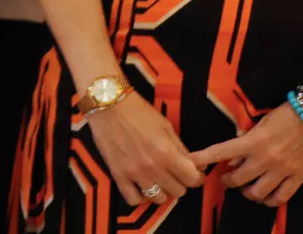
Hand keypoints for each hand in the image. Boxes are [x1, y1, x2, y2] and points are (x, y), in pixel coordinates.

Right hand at [86, 90, 203, 206]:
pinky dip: (141, 197)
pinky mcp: (117, 174)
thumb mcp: (165, 126)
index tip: (191, 172)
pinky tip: (141, 187)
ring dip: (162, 190)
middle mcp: (152, 167)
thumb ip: (180, 148)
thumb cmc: (138, 111)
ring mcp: (134, 173)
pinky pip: (133, 200)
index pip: (192, 179)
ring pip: (158, 199)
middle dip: (180, 182)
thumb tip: (192, 165)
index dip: (195, 176)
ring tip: (157, 179)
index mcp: (167, 153)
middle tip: (173, 173)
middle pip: (178, 192)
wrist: (107, 103)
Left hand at [190, 101, 302, 206]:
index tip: (190, 162)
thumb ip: (245, 140)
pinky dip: (270, 201)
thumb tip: (232, 157)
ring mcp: (282, 170)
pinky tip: (265, 198)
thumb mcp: (260, 124)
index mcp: (252, 141)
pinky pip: (280, 197)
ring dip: (247, 193)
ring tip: (245, 189)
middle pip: (238, 179)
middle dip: (227, 180)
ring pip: (257, 193)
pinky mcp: (297, 178)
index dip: (203, 158)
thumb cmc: (285, 116)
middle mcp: (265, 159)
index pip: (221, 151)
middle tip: (225, 178)